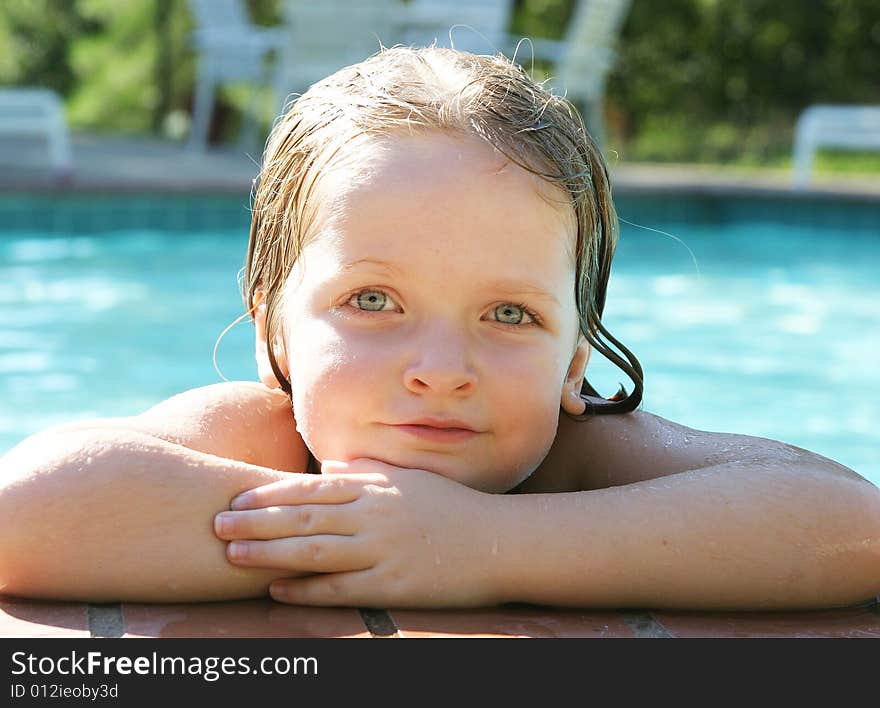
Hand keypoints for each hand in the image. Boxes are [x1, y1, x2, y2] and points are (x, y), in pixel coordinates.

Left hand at [213, 459, 511, 607]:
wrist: (498, 541)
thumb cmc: (452, 507)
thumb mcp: (410, 479)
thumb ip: (368, 471)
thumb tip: (332, 466)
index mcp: (377, 488)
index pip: (312, 488)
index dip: (270, 493)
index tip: (236, 497)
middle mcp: (374, 516)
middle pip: (304, 517)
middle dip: (257, 521)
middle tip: (217, 523)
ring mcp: (383, 550)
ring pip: (315, 549)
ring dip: (270, 551)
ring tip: (232, 554)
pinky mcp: (394, 584)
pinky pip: (341, 588)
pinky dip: (306, 589)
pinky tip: (277, 590)